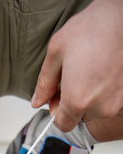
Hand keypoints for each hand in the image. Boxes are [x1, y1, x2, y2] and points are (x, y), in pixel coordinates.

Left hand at [32, 0, 122, 131]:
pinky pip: (108, 101)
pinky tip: (101, 71)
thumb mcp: (56, 53)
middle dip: (72, 102)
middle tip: (73, 78)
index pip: (62, 124)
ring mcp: (115, 102)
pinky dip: (103, 91)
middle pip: (79, 117)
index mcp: (77, 101)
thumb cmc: (93, 29)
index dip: (56, 111)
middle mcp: (99, 107)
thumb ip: (44, 83)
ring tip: (89, 71)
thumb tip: (38, 100)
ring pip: (95, 110)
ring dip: (89, 97)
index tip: (56, 97)